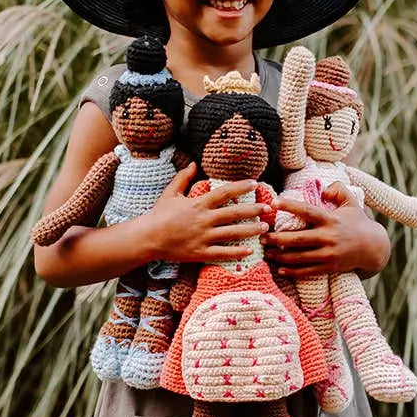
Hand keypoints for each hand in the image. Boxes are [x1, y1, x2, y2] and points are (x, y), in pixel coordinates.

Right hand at [141, 163, 270, 263]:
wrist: (147, 238)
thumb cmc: (158, 215)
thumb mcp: (170, 193)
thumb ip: (183, 178)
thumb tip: (192, 163)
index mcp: (198, 204)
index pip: (225, 193)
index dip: (241, 187)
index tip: (255, 183)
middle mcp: (204, 219)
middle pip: (234, 213)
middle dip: (253, 210)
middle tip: (268, 208)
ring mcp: (203, 237)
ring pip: (232, 233)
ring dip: (250, 230)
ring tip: (265, 228)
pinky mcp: (200, 252)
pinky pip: (222, 253)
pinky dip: (237, 253)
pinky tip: (250, 251)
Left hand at [265, 181, 391, 276]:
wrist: (373, 248)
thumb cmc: (357, 222)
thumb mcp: (352, 201)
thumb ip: (337, 190)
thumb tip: (322, 189)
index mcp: (331, 220)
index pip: (307, 211)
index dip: (290, 206)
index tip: (273, 202)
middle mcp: (329, 237)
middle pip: (298, 239)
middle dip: (277, 238)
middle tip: (261, 236)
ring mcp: (328, 255)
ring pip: (299, 257)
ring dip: (280, 256)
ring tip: (266, 252)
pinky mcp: (329, 268)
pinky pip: (307, 271)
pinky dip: (292, 271)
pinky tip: (279, 269)